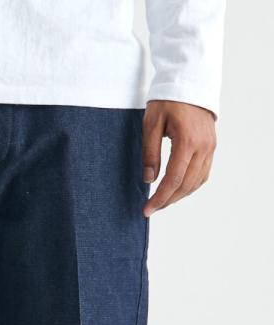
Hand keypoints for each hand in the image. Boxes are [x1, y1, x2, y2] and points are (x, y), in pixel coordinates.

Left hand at [142, 100, 216, 216]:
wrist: (190, 81)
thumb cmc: (167, 100)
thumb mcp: (151, 124)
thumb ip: (150, 153)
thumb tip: (149, 179)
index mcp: (187, 141)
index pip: (173, 179)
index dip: (160, 198)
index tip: (147, 210)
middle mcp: (203, 146)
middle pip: (186, 184)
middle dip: (168, 201)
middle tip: (151, 210)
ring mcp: (210, 146)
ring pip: (197, 181)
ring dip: (179, 195)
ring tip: (162, 202)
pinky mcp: (211, 145)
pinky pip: (204, 172)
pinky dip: (190, 185)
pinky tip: (177, 190)